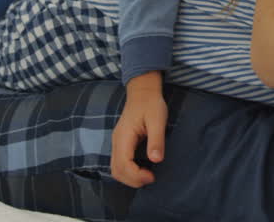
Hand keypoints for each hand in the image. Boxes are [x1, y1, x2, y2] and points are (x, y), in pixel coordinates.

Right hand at [110, 71, 167, 187]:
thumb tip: (156, 160)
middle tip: (151, 179)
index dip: (136, 175)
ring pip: (116, 169)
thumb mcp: (157, 119)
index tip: (152, 176)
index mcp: (123, 136)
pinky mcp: (121, 143)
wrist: (142, 92)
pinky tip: (142, 169)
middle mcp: (117, 142)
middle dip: (132, 180)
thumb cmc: (151, 104)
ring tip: (147, 176)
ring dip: (130, 178)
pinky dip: (128, 172)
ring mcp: (117, 143)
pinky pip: (119, 163)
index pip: (123, 164)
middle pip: (116, 171)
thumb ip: (156, 140)